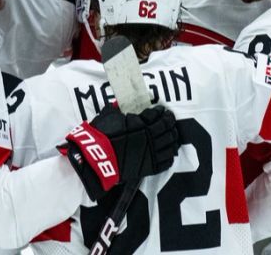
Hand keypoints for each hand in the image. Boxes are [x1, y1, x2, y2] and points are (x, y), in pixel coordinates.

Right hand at [64, 105, 179, 199]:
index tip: (162, 110)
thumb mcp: (108, 116)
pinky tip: (169, 152)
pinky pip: (166, 162)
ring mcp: (151, 153)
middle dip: (170, 123)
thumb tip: (119, 103)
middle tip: (170, 120)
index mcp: (142, 123)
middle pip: (168, 128)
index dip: (162, 111)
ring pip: (170, 145)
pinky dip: (170, 156)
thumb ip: (117, 109)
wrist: (96, 159)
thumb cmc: (101, 136)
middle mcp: (150, 137)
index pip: (158, 114)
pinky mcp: (150, 167)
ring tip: (172, 135)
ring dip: (173, 139)